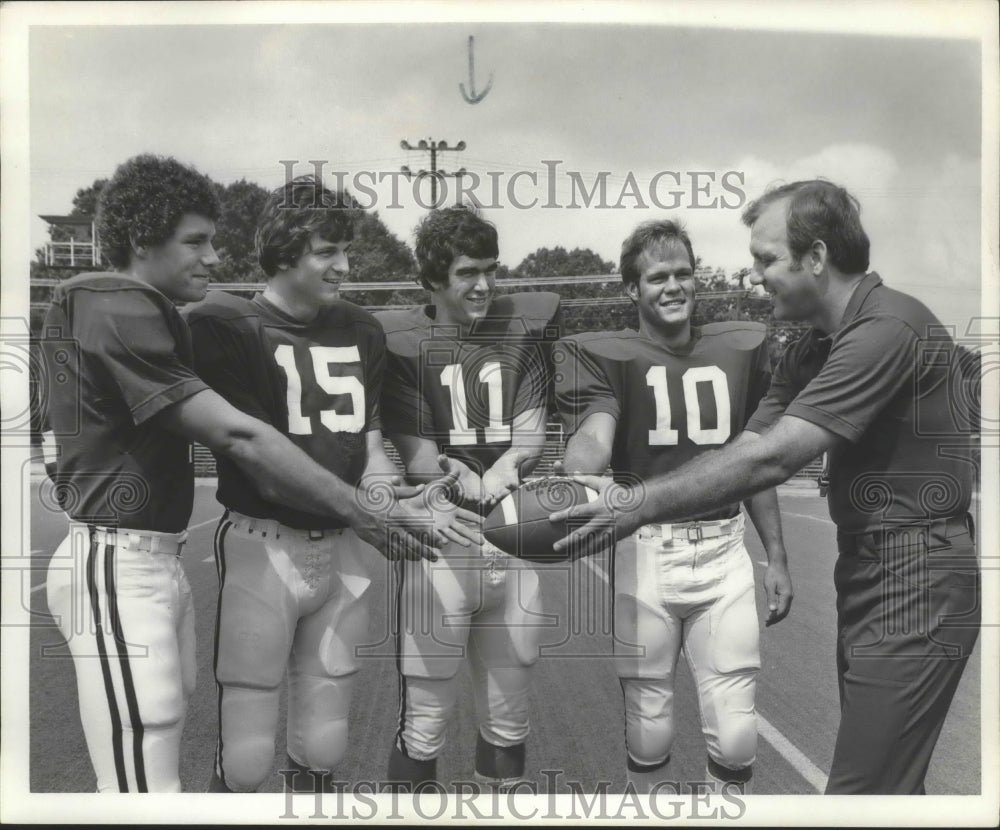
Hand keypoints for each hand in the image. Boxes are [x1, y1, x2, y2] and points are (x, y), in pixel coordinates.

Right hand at [352, 465, 476, 560]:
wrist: (352, 506)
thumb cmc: (372, 498)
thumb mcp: (391, 492)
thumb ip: (408, 492)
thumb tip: (422, 487)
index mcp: (399, 514)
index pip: (419, 528)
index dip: (431, 537)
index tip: (440, 542)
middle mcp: (393, 527)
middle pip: (413, 544)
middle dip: (426, 552)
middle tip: (435, 557)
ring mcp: (384, 537)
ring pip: (402, 552)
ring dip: (413, 556)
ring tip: (420, 557)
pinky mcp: (376, 543)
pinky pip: (389, 554)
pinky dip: (397, 556)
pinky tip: (402, 555)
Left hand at [398, 459, 482, 548]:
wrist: (406, 502)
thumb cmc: (421, 494)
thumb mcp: (436, 486)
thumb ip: (448, 480)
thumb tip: (458, 470)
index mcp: (451, 510)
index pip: (467, 515)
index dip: (476, 519)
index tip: (486, 523)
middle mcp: (447, 520)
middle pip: (463, 529)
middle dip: (473, 535)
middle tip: (483, 542)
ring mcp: (439, 527)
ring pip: (452, 535)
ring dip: (460, 540)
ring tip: (468, 545)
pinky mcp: (429, 531)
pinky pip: (436, 537)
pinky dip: (440, 540)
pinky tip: (445, 543)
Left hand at [480, 456, 524, 505]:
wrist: (502, 467)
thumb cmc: (510, 463)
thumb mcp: (514, 458)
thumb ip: (520, 456)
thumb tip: (528, 452)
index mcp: (513, 481)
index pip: (513, 484)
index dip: (510, 486)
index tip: (507, 488)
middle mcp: (506, 488)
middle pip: (503, 494)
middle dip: (499, 496)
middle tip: (495, 499)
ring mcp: (497, 491)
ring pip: (494, 497)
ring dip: (489, 500)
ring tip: (484, 502)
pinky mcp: (489, 491)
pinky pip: (486, 496)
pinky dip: (482, 498)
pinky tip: (476, 499)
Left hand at [549, 471, 642, 557]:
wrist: (641, 508)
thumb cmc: (621, 495)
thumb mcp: (605, 484)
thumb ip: (589, 479)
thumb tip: (574, 474)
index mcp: (598, 508)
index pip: (577, 512)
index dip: (563, 515)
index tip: (551, 518)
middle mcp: (601, 521)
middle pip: (581, 534)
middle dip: (568, 541)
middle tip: (555, 546)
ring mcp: (607, 532)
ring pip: (590, 545)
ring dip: (577, 552)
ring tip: (566, 558)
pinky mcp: (612, 539)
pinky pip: (598, 548)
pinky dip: (588, 553)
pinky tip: (578, 556)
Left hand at [763, 559, 792, 625]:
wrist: (779, 563)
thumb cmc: (772, 574)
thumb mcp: (769, 586)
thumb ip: (771, 598)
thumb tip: (772, 610)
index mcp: (786, 595)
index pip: (781, 611)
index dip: (773, 617)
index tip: (765, 620)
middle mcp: (790, 596)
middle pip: (784, 611)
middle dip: (776, 618)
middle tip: (766, 623)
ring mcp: (790, 594)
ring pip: (785, 608)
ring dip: (777, 614)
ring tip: (768, 619)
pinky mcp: (787, 592)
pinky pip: (784, 604)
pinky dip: (779, 609)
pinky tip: (773, 610)